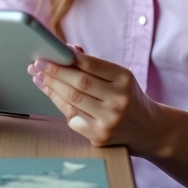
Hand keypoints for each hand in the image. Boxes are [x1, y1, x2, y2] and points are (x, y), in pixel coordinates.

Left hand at [27, 46, 162, 155]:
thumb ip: (95, 65)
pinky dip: (59, 103)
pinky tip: (50, 93)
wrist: (149, 129)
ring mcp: (109, 120)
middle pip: (79, 83)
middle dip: (54, 72)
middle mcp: (118, 100)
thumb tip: (69, 50)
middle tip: (38, 63)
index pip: (91, 64)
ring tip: (38, 76)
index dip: (69, 58)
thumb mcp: (120, 76)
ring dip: (51, 87)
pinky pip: (72, 117)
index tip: (52, 50)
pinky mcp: (99, 137)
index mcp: (124, 79)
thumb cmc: (129, 97)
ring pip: (72, 100)